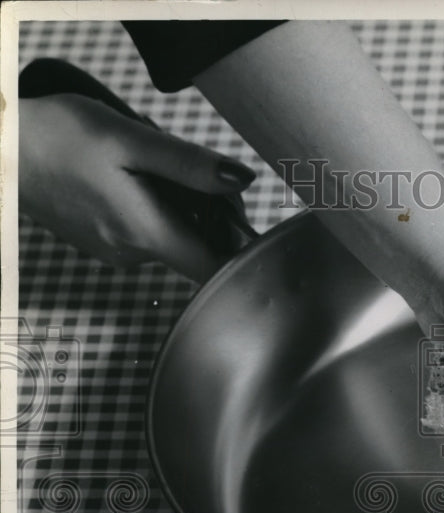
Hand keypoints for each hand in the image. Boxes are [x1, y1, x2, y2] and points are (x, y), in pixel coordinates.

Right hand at [19, 93, 256, 281]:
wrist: (0, 150)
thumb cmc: (58, 138)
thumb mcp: (132, 139)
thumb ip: (191, 165)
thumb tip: (243, 179)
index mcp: (147, 234)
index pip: (214, 268)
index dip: (239, 248)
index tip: (244, 219)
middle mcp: (133, 254)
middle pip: (197, 248)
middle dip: (209, 214)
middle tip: (195, 172)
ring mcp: (116, 251)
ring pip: (171, 236)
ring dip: (178, 206)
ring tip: (151, 168)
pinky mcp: (103, 241)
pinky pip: (145, 230)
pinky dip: (151, 207)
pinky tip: (130, 178)